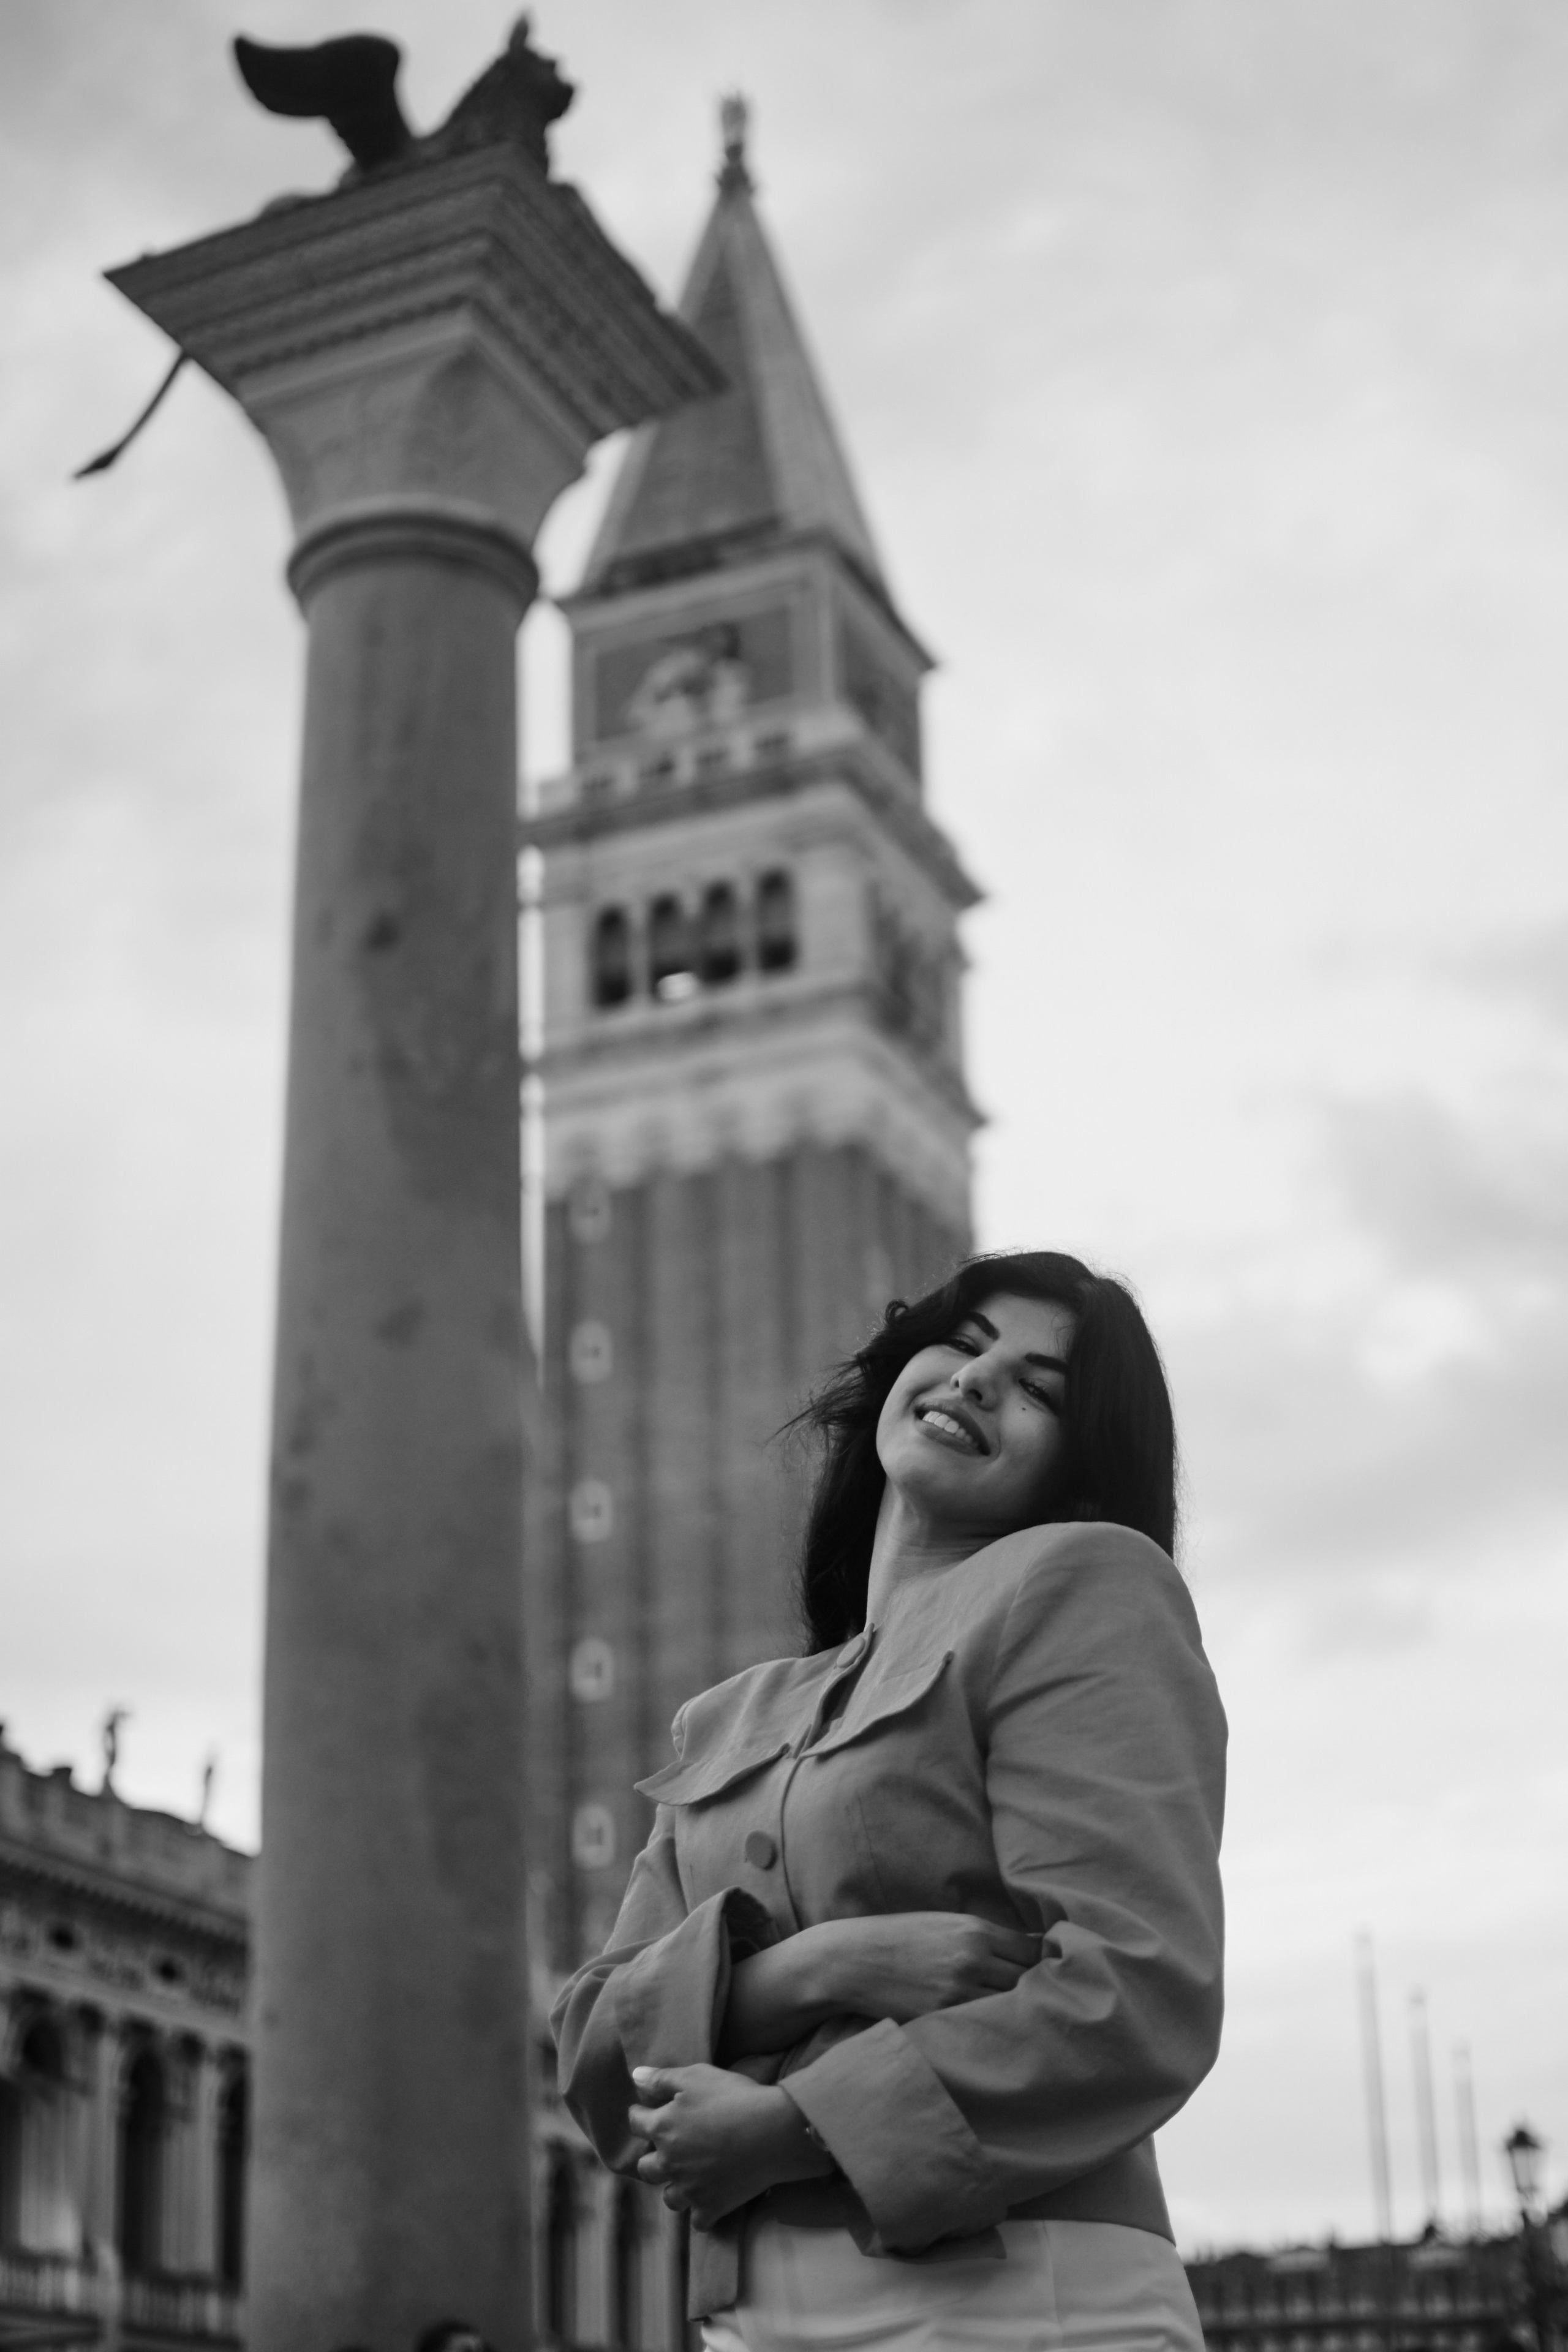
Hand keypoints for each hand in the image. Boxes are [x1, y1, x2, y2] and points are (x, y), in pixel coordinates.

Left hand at [628, 2063, 831, 2227]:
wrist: (771, 2132)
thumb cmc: (733, 2098)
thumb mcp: (696, 2076)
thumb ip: (662, 2079)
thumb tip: (635, 2077)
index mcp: (663, 2128)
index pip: (635, 2123)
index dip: (640, 2115)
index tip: (647, 2113)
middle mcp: (670, 2162)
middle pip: (645, 2168)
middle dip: (652, 2157)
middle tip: (668, 2149)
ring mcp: (690, 2189)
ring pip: (669, 2198)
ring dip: (674, 2188)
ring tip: (686, 2178)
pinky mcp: (712, 2207)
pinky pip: (698, 2221)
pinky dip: (701, 2212)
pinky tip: (709, 2200)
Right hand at [808, 1911, 1040, 2022]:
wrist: (854, 1961)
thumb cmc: (902, 1938)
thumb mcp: (946, 1924)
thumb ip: (987, 1937)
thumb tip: (1034, 1948)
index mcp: (975, 1930)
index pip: (1034, 1951)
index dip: (1043, 1963)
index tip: (1042, 1972)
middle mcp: (973, 1959)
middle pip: (1029, 1980)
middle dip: (1034, 1989)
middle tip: (1036, 2000)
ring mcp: (959, 1991)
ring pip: (1011, 2006)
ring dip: (1015, 2012)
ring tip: (1015, 2018)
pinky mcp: (944, 2017)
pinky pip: (985, 2025)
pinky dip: (992, 2027)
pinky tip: (991, 2029)